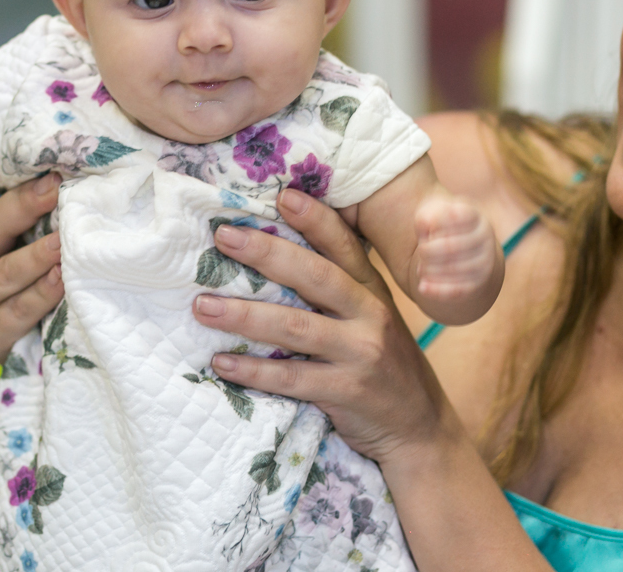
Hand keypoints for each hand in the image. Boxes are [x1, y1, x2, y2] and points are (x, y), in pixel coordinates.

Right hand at [0, 144, 64, 362]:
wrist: (50, 348)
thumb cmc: (57, 284)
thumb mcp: (51, 245)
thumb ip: (53, 215)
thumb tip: (79, 166)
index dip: (5, 176)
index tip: (41, 158)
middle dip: (25, 205)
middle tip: (57, 184)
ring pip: (5, 271)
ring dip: (37, 255)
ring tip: (64, 240)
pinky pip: (17, 311)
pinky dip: (42, 296)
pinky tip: (63, 281)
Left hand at [191, 188, 457, 464]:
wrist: (419, 427)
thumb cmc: (382, 364)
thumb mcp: (371, 318)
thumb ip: (337, 289)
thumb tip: (274, 254)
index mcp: (371, 290)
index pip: (343, 246)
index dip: (315, 218)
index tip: (281, 194)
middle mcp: (370, 314)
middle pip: (316, 276)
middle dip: (267, 253)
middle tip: (224, 236)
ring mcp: (361, 353)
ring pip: (296, 327)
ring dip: (245, 315)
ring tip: (203, 305)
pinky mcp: (348, 391)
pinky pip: (292, 378)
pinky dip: (254, 371)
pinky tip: (221, 363)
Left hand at [414, 192, 502, 312]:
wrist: (459, 248)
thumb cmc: (440, 227)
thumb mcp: (431, 215)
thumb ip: (426, 217)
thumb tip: (424, 224)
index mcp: (474, 217)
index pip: (456, 217)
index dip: (437, 224)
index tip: (426, 228)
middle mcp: (484, 239)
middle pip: (451, 247)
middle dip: (428, 251)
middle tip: (420, 252)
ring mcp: (485, 262)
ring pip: (453, 269)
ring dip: (430, 270)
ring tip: (421, 269)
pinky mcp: (479, 283)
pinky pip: (458, 290)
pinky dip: (437, 290)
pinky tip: (422, 287)